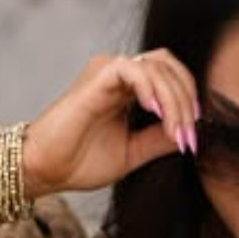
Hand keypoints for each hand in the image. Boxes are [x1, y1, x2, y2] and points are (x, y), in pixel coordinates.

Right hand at [20, 49, 199, 196]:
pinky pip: (133, 70)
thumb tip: (192, 134)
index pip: (170, 76)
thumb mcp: (133, 153)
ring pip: (157, 66)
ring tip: (175, 131)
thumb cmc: (81, 161)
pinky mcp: (97, 77)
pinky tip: (157, 113)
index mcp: (127, 89)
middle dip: (186, 100)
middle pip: (168, 66)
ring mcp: (107, 73)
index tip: (191, 139)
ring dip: (174, 99)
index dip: (188, 102)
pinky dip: (151, 88)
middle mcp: (119, 75)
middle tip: (188, 135)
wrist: (46, 170)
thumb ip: (159, 140)